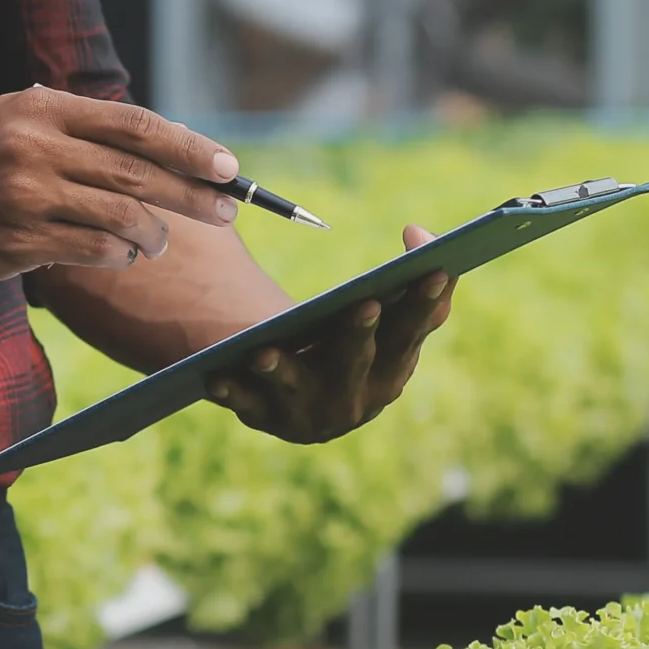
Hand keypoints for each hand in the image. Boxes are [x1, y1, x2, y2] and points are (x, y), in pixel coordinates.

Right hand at [0, 85, 244, 282]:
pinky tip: (125, 255)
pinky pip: (94, 250)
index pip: (135, 125)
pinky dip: (121, 255)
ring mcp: (26, 196)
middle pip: (138, 172)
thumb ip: (78, 126)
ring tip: (160, 240)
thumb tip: (162, 142)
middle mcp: (35, 147)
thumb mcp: (17, 122)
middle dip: (193, 195)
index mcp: (42, 108)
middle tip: (227, 211)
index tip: (227, 167)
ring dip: (155, 233)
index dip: (188, 147)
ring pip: (122, 215)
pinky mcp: (18, 241)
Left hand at [205, 225, 455, 443]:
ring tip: (264, 353)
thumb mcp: (391, 320)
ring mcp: (308, 414)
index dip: (424, 304)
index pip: (411, 336)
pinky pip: (245, 405)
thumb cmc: (357, 345)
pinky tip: (214, 378)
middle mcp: (355, 400)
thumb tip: (418, 230)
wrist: (311, 405)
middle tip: (365, 304)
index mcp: (392, 371)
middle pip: (355, 363)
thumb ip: (413, 274)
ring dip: (281, 371)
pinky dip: (231, 392)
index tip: (434, 270)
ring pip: (295, 388)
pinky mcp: (265, 418)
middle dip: (358, 334)